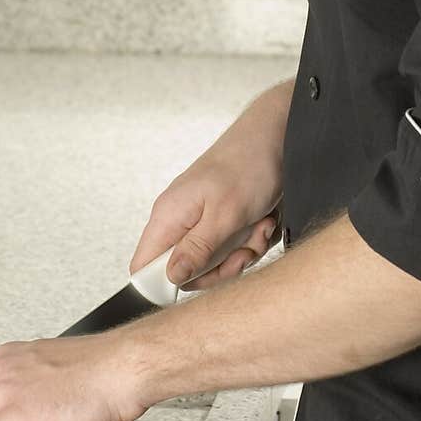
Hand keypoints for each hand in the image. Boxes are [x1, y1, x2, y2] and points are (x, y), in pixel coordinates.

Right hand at [131, 149, 282, 291]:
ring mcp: (201, 220)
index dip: (167, 283)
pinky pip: (233, 247)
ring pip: (214, 261)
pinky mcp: (222, 219)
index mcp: (168, 216)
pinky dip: (252, 239)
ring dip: (242, 251)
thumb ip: (196, 250)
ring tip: (258, 227)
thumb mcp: (225, 214)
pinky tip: (263, 221)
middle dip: (220, 268)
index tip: (201, 278)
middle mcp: (180, 220)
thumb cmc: (248, 165)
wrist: (276, 136)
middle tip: (242, 250)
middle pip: (186, 271)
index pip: (144, 266)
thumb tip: (170, 278)